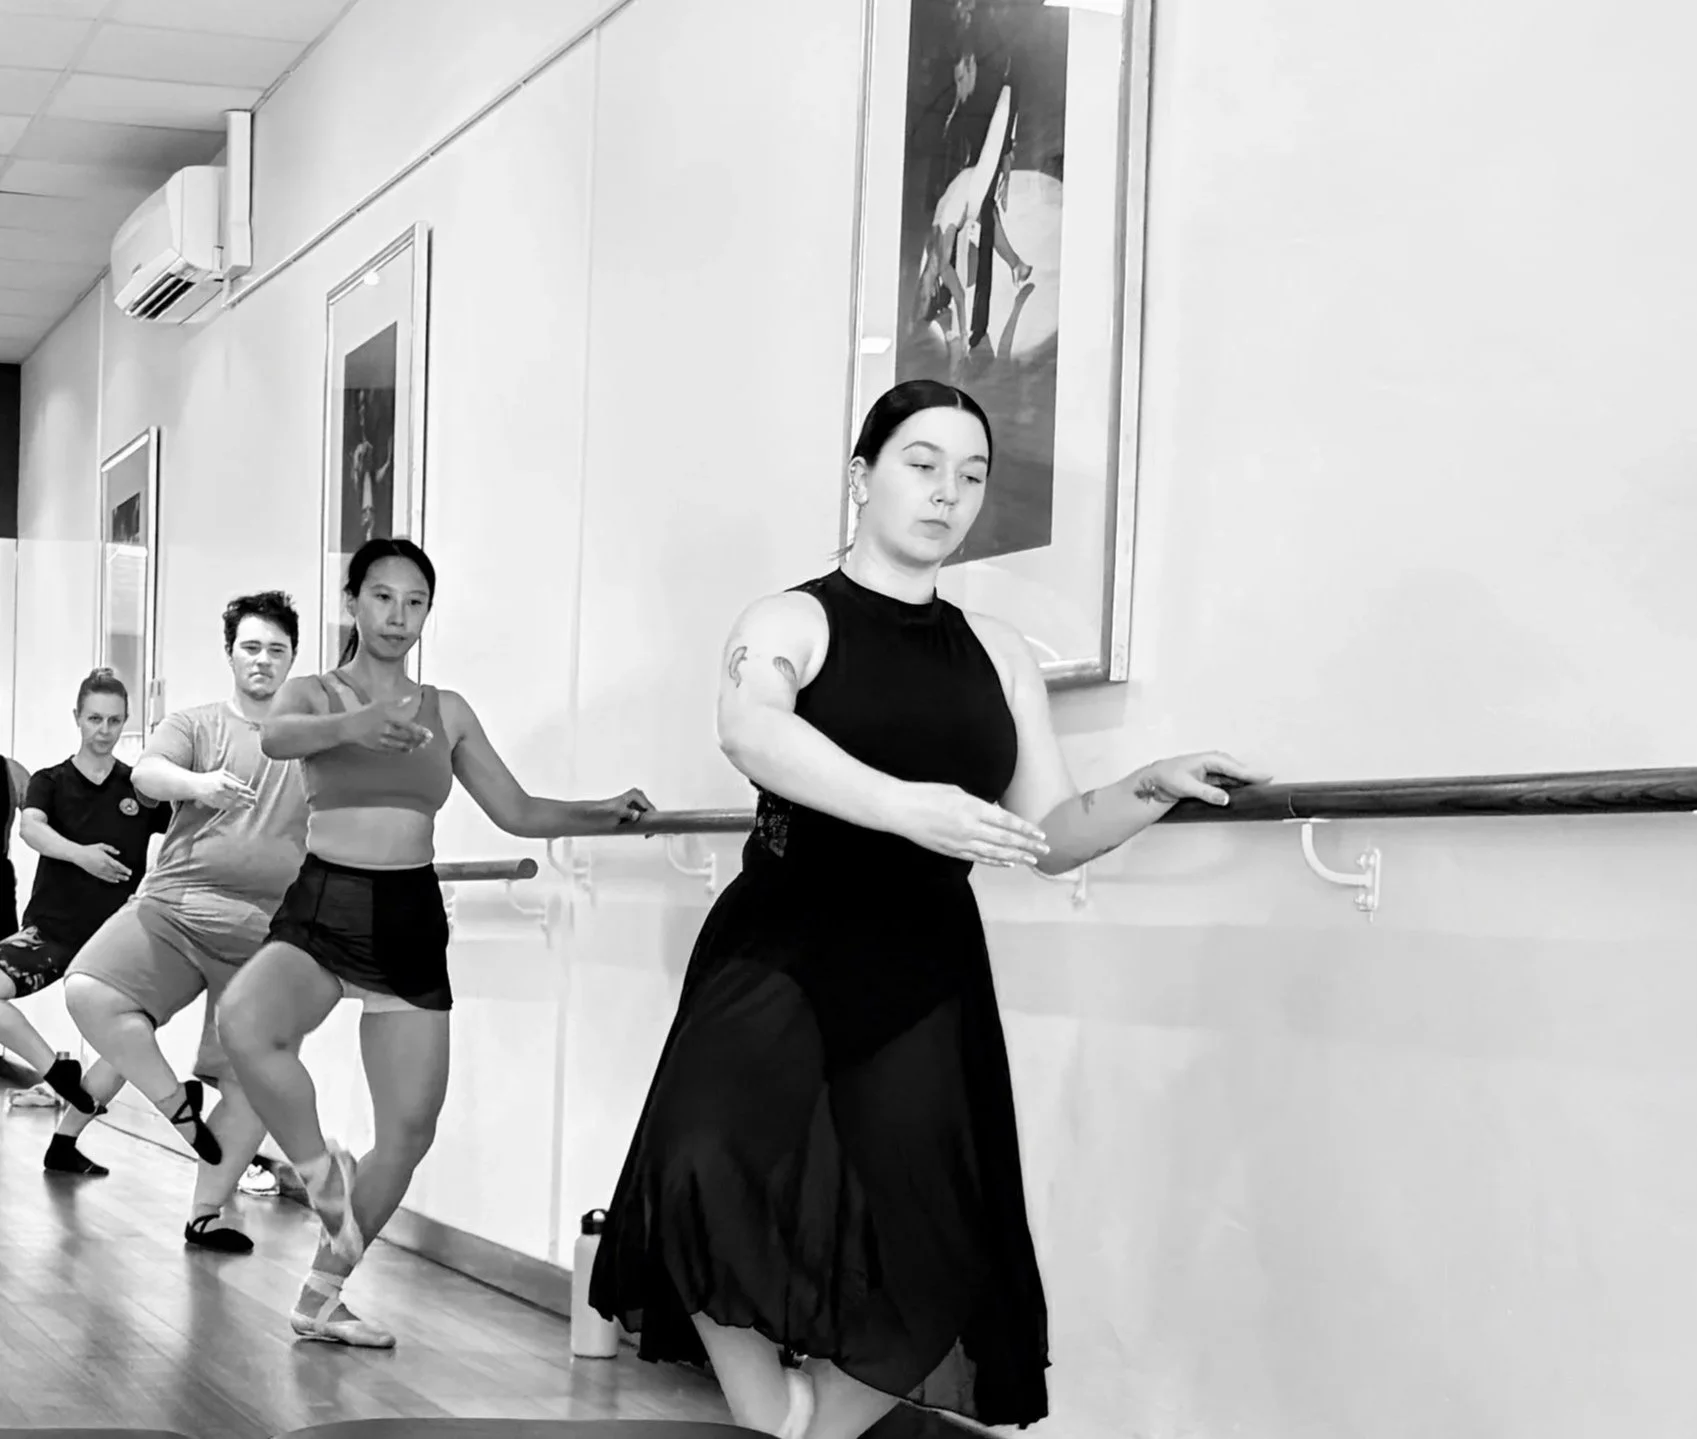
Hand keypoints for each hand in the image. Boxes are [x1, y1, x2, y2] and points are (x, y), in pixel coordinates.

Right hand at [77, 842, 131, 884]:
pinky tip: (115, 881)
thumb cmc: (89, 849)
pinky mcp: (95, 873)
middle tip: (129, 876)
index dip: (125, 869)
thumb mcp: (101, 846)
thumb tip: (118, 852)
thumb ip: (111, 849)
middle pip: (116, 872)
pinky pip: (104, 878)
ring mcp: (99, 870)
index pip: (118, 866)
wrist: (78, 855)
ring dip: (119, 878)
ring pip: (111, 876)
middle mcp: (103, 866)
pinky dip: (111, 880)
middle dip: (123, 874)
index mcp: (106, 858)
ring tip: (125, 879)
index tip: (130, 872)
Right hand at [195, 768, 257, 810]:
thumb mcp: (221, 773)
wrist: (195, 785)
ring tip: (250, 806)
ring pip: (233, 803)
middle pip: (237, 796)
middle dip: (247, 799)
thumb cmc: (209, 778)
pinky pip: (226, 807)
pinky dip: (234, 808)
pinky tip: (240, 808)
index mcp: (223, 781)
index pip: (238, 787)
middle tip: (255, 801)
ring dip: (243, 805)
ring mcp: (217, 798)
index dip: (247, 791)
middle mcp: (220, 790)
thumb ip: (233, 778)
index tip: (253, 793)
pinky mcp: (214, 804)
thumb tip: (244, 783)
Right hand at [344, 692, 431, 752]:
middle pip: (406, 737)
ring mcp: (380, 739)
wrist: (349, 726)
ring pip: (400, 745)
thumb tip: (410, 697)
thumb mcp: (380, 704)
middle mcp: (385, 728)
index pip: (407, 725)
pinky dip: (401, 750)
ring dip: (411, 746)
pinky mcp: (377, 747)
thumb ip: (397, 702)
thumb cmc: (366, 713)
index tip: (429, 734)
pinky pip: (392, 751)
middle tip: (427, 741)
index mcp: (387, 716)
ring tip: (419, 745)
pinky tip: (408, 749)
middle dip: (418, 740)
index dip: (420, 731)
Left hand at [592, 788, 655, 827]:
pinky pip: (643, 816)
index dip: (653, 819)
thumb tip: (636, 815)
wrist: (597, 813)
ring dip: (646, 823)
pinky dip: (642, 823)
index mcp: (636, 794)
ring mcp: (637, 802)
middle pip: (650, 811)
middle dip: (650, 822)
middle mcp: (638, 796)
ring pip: (647, 814)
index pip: (650, 808)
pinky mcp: (635, 808)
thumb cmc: (606, 810)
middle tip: (648, 834)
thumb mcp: (618, 812)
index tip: (651, 830)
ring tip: (646, 833)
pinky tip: (641, 830)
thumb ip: (628, 813)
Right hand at [893, 783, 1048, 866]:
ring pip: (995, 853)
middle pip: (1006, 840)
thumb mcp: (957, 791)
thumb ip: (979, 803)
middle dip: (1028, 845)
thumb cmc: (927, 794)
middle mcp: (970, 828)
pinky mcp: (952, 851)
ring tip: (1032, 861)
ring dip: (1016, 857)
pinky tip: (1008, 863)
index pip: (1007, 821)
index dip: (1026, 829)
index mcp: (972, 808)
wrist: (900, 810)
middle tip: (1045, 851)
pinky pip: (978, 858)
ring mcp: (961, 842)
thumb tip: (997, 813)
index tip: (1041, 834)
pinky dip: (995, 862)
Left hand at [1132, 751, 1270, 808]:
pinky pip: (1228, 781)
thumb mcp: (1186, 787)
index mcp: (1208, 760)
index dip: (1250, 773)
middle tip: (1270, 780)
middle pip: (1237, 769)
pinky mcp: (1210, 779)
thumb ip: (1207, 793)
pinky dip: (1237, 784)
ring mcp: (1212, 770)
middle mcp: (1212, 762)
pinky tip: (1245, 790)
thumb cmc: (1167, 778)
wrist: (1155, 780)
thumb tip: (1226, 799)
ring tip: (1263, 786)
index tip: (1266, 777)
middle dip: (1252, 774)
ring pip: (1234, 775)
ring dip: (1246, 780)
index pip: (1234, 767)